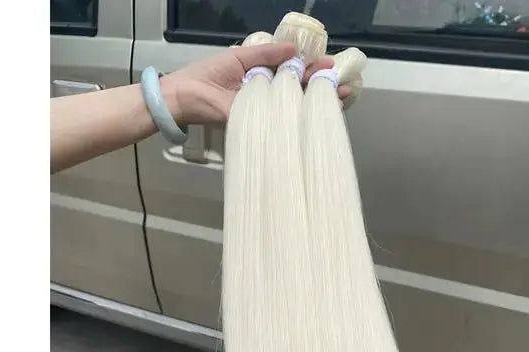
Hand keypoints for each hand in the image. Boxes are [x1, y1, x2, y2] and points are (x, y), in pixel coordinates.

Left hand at [161, 44, 352, 123]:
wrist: (185, 97)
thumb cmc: (208, 75)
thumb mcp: (240, 58)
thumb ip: (266, 54)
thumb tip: (294, 50)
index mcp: (261, 77)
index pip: (292, 72)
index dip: (311, 69)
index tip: (331, 67)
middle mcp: (265, 95)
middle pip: (297, 90)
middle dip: (319, 87)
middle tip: (343, 86)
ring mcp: (262, 112)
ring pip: (292, 107)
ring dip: (314, 104)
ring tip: (338, 100)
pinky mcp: (256, 125)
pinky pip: (278, 122)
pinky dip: (296, 119)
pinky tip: (313, 117)